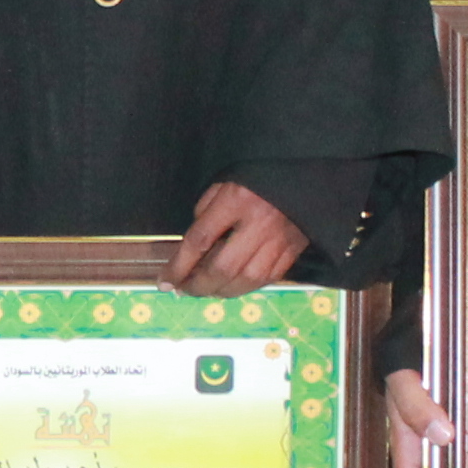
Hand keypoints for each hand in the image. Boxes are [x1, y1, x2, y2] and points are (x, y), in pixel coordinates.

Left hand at [164, 182, 307, 296]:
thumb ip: (207, 211)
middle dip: (199, 285)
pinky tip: (233, 286)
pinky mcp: (294, 250)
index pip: (200, 239)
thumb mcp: (225, 182)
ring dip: (222, 291)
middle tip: (184, 290)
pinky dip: (247, 287)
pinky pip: (267, 279)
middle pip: (222, 267)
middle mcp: (258, 223)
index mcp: (236, 200)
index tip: (165, 280)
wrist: (303, 176)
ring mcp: (279, 240)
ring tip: (207, 290)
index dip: (179, 265)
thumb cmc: (259, 177)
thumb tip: (195, 246)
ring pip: (246, 280)